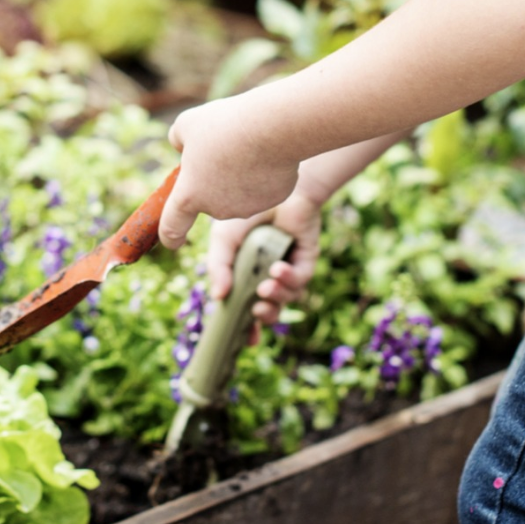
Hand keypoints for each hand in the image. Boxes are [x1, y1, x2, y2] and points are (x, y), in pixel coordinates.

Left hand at [158, 96, 299, 249]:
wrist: (272, 127)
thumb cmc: (224, 125)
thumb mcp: (187, 125)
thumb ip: (179, 141)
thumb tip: (185, 147)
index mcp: (190, 195)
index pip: (172, 227)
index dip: (169, 236)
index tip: (172, 240)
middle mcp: (217, 209)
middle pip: (211, 198)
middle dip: (213, 180)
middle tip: (223, 150)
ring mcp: (247, 207)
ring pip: (239, 192)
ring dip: (238, 176)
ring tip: (247, 146)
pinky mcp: (273, 199)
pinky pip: (264, 187)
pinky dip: (263, 173)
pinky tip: (268, 152)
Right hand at [206, 191, 323, 342]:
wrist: (274, 184)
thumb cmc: (246, 208)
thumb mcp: (223, 240)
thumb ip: (219, 267)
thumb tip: (219, 297)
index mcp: (244, 273)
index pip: (243, 306)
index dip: (244, 326)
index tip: (242, 339)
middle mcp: (266, 274)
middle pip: (269, 309)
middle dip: (264, 317)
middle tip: (256, 311)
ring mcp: (287, 268)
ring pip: (286, 298)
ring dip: (276, 298)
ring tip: (265, 287)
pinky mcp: (306, 259)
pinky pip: (300, 280)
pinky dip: (289, 279)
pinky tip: (277, 268)